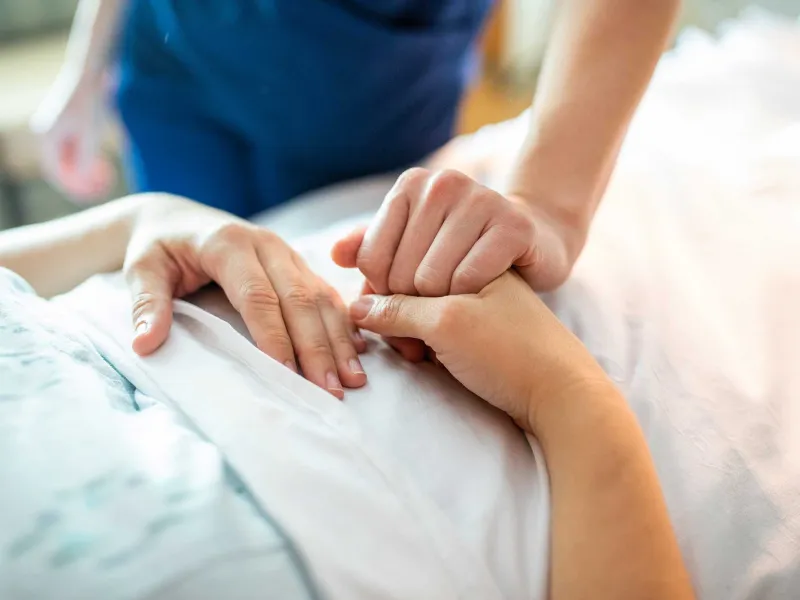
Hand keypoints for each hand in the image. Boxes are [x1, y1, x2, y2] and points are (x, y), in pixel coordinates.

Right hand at [31, 68, 113, 202]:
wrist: (90, 76)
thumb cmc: (90, 104)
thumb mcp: (90, 135)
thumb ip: (86, 158)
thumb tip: (84, 180)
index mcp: (47, 138)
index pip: (54, 172)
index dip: (71, 188)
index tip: (88, 198)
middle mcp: (47, 135)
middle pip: (62, 168)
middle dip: (79, 183)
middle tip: (98, 193)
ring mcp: (56, 131)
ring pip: (70, 160)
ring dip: (85, 173)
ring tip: (105, 183)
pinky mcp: (68, 127)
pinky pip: (75, 151)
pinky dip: (88, 161)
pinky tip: (105, 167)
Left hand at [124, 195, 366, 397]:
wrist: (175, 217)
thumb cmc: (157, 248)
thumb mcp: (141, 269)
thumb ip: (146, 303)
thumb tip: (145, 344)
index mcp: (228, 243)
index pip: (258, 296)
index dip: (274, 336)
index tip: (286, 375)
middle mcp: (266, 244)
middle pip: (300, 299)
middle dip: (317, 348)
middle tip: (331, 390)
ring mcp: (287, 253)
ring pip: (321, 296)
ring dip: (338, 340)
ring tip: (352, 379)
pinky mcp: (297, 263)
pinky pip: (327, 292)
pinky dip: (343, 323)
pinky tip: (355, 351)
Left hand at [331, 167, 575, 297]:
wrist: (533, 243)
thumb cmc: (463, 253)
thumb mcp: (413, 248)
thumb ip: (373, 249)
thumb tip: (334, 255)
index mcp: (411, 184)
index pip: (371, 260)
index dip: (384, 293)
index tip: (406, 300)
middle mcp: (443, 183)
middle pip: (399, 273)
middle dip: (412, 306)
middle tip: (433, 312)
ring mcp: (481, 199)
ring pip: (431, 280)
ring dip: (441, 308)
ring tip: (456, 304)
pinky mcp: (513, 225)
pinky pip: (468, 281)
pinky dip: (470, 300)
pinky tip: (481, 294)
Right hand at [348, 272, 607, 433]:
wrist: (563, 393)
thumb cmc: (512, 351)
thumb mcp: (449, 323)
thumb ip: (398, 310)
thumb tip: (355, 309)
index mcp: (467, 243)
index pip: (396, 256)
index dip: (387, 294)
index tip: (404, 327)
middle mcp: (463, 260)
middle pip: (397, 278)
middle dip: (394, 316)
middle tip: (413, 348)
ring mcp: (463, 289)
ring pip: (405, 303)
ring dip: (403, 331)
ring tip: (421, 356)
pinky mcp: (465, 319)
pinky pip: (422, 320)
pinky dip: (417, 338)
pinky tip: (426, 357)